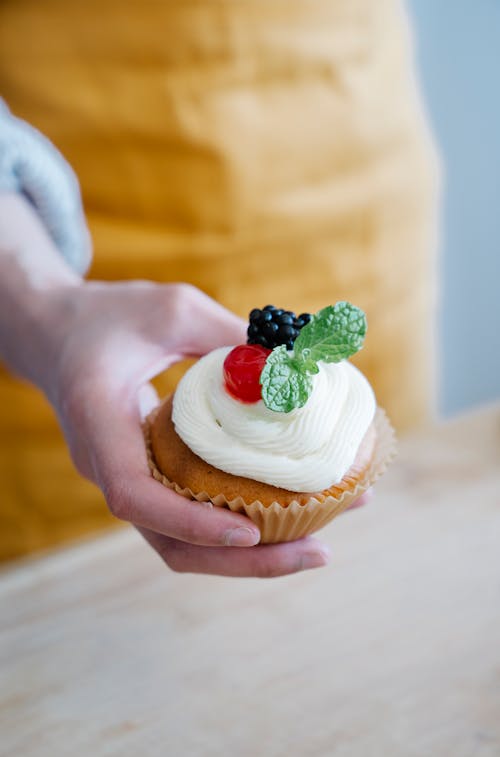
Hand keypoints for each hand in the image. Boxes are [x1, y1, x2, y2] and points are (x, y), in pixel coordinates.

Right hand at [39, 279, 343, 576]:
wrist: (58, 335)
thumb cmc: (109, 316)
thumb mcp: (171, 309)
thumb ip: (228, 337)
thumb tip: (298, 370)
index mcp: (99, 422)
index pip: (134, 494)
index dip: (191, 522)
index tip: (250, 531)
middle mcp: (108, 467)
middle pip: (170, 542)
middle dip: (245, 560)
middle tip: (318, 551)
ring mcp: (128, 479)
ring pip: (185, 542)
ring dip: (253, 553)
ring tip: (320, 542)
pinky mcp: (149, 479)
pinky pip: (193, 517)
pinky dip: (242, 521)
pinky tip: (297, 508)